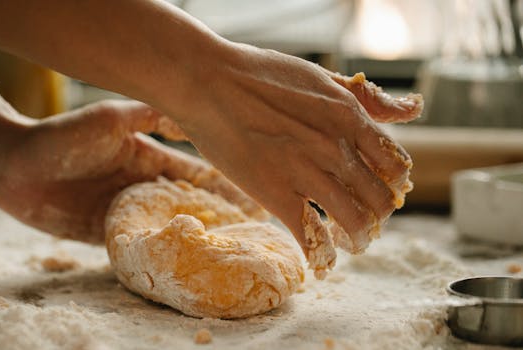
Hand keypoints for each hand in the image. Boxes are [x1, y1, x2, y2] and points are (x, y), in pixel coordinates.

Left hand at [0, 100, 264, 242]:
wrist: (14, 165)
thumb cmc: (63, 135)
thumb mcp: (111, 118)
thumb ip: (150, 114)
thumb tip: (193, 112)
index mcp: (147, 157)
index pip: (194, 173)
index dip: (223, 182)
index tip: (254, 191)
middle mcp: (141, 185)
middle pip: (187, 203)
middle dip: (218, 212)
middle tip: (253, 225)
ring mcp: (124, 210)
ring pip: (168, 226)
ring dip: (194, 235)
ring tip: (227, 248)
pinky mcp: (104, 233)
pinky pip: (139, 245)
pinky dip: (160, 252)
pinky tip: (182, 261)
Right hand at [174, 44, 421, 254]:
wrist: (209, 82)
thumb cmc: (260, 74)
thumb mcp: (322, 78)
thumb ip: (368, 98)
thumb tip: (414, 109)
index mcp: (351, 118)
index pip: (396, 166)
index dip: (393, 185)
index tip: (381, 191)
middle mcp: (336, 148)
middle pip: (381, 199)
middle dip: (378, 216)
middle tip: (366, 221)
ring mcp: (307, 173)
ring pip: (354, 222)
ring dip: (357, 239)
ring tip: (348, 243)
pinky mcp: (276, 194)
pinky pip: (310, 237)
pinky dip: (320, 256)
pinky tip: (319, 262)